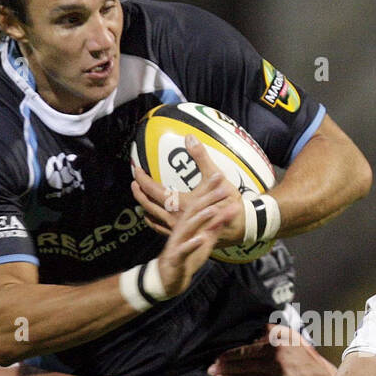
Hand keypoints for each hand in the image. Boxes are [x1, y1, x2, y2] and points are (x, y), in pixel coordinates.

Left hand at [131, 136, 245, 246]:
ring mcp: (177, 230)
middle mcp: (174, 218)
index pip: (153, 190)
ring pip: (152, 219)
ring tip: (140, 198)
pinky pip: (161, 230)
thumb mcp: (216, 177)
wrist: (240, 226)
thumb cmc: (228, 202)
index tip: (136, 170)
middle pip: (148, 205)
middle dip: (138, 192)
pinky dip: (153, 221)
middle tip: (134, 182)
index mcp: (180, 203)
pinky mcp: (183, 237)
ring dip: (144, 207)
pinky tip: (152, 218)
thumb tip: (189, 138)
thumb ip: (201, 157)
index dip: (142, 179)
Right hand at [148, 168, 240, 298]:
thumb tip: (227, 213)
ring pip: (188, 227)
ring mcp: (178, 242)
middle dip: (208, 197)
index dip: (209, 190)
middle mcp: (181, 229)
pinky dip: (192, 244)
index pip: (199, 203)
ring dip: (201, 218)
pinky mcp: (177, 257)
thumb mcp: (204, 241)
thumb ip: (214, 227)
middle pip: (194, 209)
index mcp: (188, 223)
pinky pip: (184, 249)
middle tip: (222, 186)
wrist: (168, 278)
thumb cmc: (187, 257)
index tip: (221, 176)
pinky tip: (200, 239)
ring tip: (213, 209)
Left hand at [208, 324, 335, 375]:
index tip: (217, 359)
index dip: (228, 356)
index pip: (245, 352)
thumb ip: (274, 330)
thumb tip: (257, 329)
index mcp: (275, 348)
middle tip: (210, 371)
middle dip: (224, 369)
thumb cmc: (307, 358)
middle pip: (242, 367)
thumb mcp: (294, 337)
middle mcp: (274, 364)